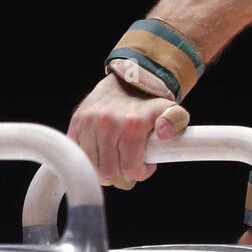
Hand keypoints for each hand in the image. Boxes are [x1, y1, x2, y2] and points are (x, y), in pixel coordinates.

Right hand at [68, 73, 188, 188]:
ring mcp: (89, 122)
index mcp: (132, 124)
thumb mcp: (171, 109)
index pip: (130, 168)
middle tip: (128, 164)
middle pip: (109, 171)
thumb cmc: (150, 102)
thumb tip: (163, 132)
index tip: (144, 166)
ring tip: (115, 159)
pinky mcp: (77, 122)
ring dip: (104, 168)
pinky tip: (100, 153)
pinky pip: (78, 154)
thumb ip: (175, 121)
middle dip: (121, 174)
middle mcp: (108, 122)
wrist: (130, 78)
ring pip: (92, 166)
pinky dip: (88, 159)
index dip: (139, 173)